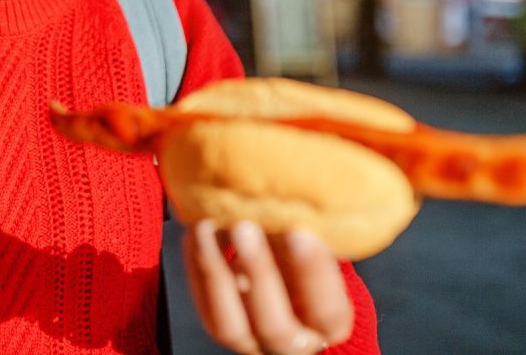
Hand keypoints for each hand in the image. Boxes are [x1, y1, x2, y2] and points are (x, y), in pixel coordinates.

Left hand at [182, 220, 352, 354]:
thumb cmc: (311, 249)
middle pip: (275, 325)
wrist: (287, 270)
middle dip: (258, 273)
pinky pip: (204, 309)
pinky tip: (195, 231)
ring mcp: (253, 341)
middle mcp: (293, 343)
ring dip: (216, 272)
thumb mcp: (321, 241)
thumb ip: (317, 228)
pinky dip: (196, 268)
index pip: (327, 312)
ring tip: (206, 226)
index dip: (313, 274)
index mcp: (330, 324)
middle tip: (245, 226)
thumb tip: (306, 187)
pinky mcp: (222, 327)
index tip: (300, 230)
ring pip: (230, 327)